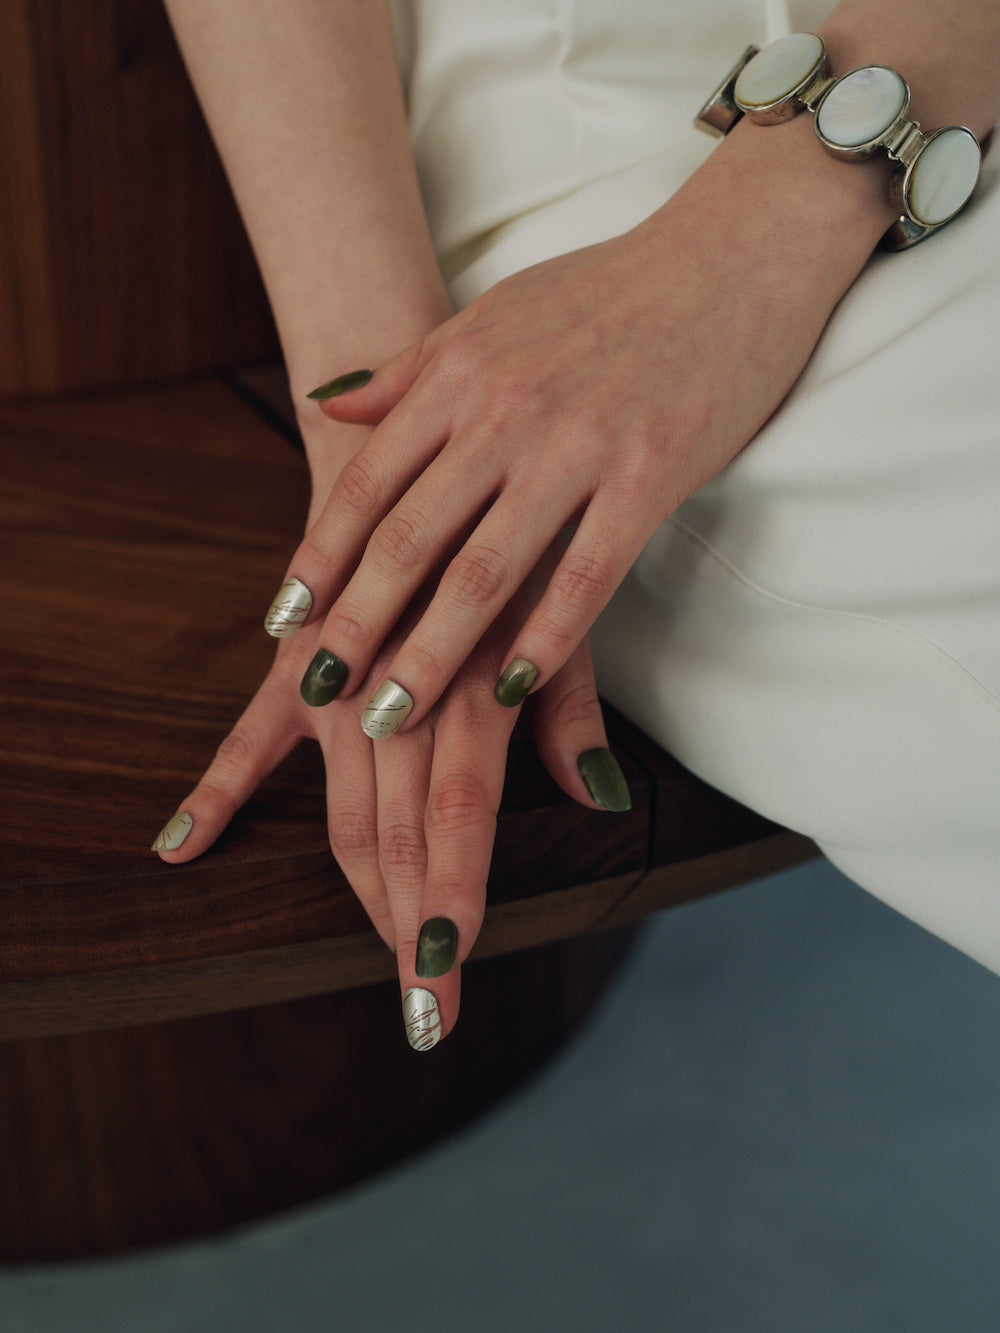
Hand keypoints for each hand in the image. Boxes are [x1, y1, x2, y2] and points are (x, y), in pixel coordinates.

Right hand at [152, 557, 628, 1049]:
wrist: (416, 457)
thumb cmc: (504, 541)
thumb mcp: (557, 614)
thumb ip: (571, 711)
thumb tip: (604, 800)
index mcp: (468, 686)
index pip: (456, 820)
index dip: (450, 905)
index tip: (445, 982)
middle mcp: (398, 696)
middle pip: (395, 837)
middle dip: (411, 929)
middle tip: (423, 1016)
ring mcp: (337, 685)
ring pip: (341, 813)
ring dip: (360, 894)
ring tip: (383, 964)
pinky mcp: (293, 666)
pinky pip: (248, 739)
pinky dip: (217, 790)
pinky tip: (180, 846)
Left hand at [266, 170, 839, 736]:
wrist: (734, 253)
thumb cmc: (606, 290)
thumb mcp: (489, 316)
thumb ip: (407, 370)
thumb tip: (324, 405)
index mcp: (458, 374)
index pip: (367, 483)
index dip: (321, 559)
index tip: (284, 622)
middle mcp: (504, 412)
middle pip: (411, 539)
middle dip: (356, 623)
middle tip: (321, 689)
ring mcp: (578, 446)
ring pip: (485, 571)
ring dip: (431, 653)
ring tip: (391, 717)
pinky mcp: (650, 474)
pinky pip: (586, 575)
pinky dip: (544, 639)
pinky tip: (510, 691)